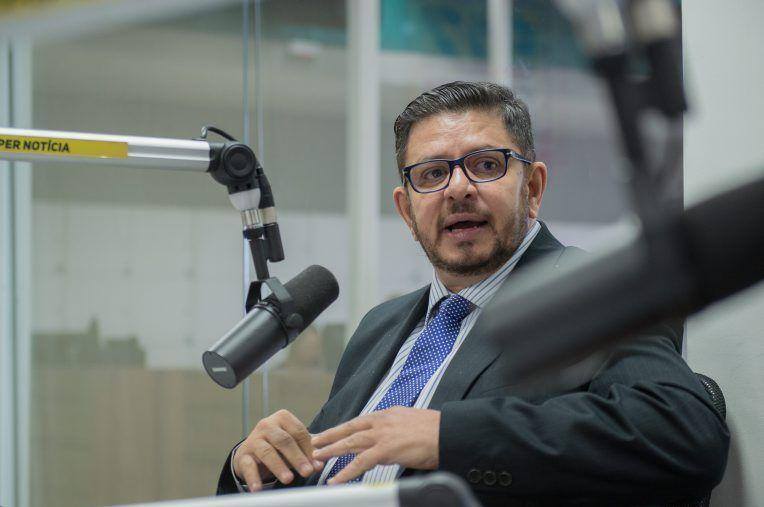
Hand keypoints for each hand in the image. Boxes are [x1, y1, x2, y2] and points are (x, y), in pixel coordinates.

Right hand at [233, 409, 323, 491]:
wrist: (252, 451)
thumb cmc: (278, 446)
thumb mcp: (294, 444)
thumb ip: (307, 452)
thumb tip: (319, 464)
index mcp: (282, 418)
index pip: (299, 432)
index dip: (309, 449)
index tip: (317, 464)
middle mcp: (267, 425)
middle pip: (284, 441)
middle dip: (297, 457)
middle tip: (307, 472)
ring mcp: (253, 439)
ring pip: (267, 452)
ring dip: (279, 467)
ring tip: (289, 479)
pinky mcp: (243, 455)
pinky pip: (248, 466)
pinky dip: (253, 478)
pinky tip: (258, 488)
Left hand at [311, 406, 440, 483]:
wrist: (448, 432)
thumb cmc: (435, 430)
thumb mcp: (410, 421)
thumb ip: (396, 426)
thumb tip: (390, 435)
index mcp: (387, 414)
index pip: (358, 422)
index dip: (342, 428)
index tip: (329, 433)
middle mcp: (381, 421)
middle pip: (348, 429)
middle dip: (329, 436)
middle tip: (313, 442)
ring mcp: (382, 435)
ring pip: (349, 443)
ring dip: (330, 451)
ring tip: (316, 458)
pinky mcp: (386, 449)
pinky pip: (360, 462)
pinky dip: (346, 472)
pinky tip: (336, 480)